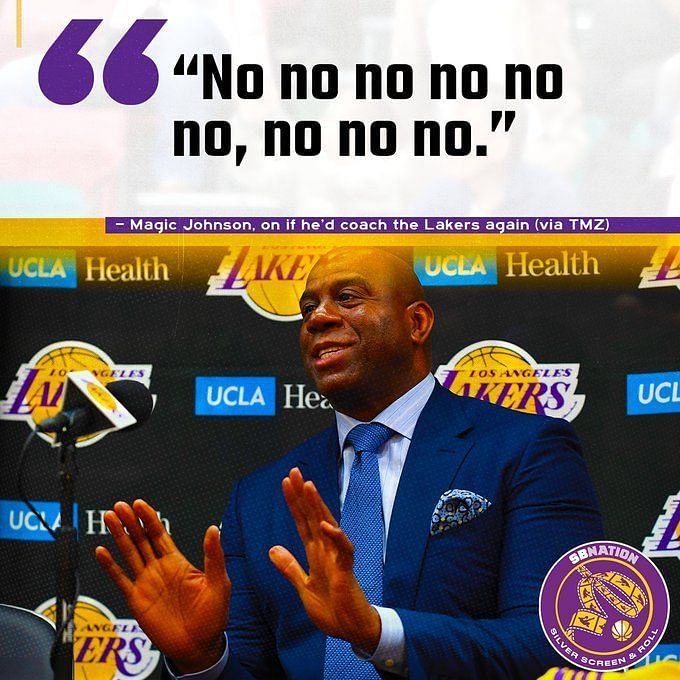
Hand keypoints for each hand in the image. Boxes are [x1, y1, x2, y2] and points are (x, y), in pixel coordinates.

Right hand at [95, 499, 229, 673]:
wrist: (199, 647)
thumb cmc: (213, 617)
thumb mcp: (219, 583)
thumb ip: (214, 557)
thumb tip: (214, 529)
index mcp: (178, 562)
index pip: (160, 534)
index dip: (149, 518)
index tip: (139, 504)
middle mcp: (160, 569)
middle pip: (141, 539)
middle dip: (131, 522)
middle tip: (120, 506)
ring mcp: (147, 583)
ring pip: (129, 553)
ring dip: (119, 536)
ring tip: (109, 518)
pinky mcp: (137, 600)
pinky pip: (120, 579)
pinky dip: (110, 566)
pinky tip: (101, 551)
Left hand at [268, 468, 381, 651]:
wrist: (352, 630)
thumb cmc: (332, 609)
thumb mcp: (303, 587)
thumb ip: (290, 568)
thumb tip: (272, 549)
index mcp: (315, 552)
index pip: (301, 521)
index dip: (293, 502)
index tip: (285, 482)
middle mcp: (326, 550)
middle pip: (312, 516)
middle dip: (303, 495)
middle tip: (294, 472)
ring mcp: (337, 558)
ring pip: (327, 526)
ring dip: (318, 507)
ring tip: (308, 487)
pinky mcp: (346, 571)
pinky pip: (343, 551)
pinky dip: (336, 538)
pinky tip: (326, 525)